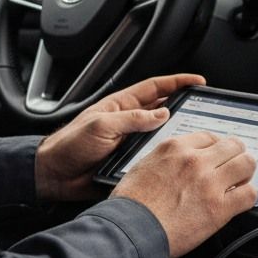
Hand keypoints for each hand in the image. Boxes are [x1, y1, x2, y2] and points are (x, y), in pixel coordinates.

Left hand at [34, 73, 205, 201]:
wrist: (53, 176)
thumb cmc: (69, 146)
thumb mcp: (101, 126)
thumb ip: (132, 118)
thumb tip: (162, 113)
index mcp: (121, 106)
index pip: (155, 88)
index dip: (178, 82)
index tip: (198, 81)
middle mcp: (129, 122)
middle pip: (164, 110)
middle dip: (184, 107)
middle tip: (204, 110)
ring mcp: (131, 142)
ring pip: (162, 135)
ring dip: (177, 136)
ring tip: (196, 137)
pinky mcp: (131, 162)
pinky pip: (154, 157)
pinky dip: (166, 158)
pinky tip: (176, 161)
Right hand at [112, 130, 257, 257]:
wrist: (128, 231)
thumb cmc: (130, 205)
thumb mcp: (143, 166)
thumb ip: (166, 159)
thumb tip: (178, 162)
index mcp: (176, 148)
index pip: (210, 137)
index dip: (217, 148)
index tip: (218, 157)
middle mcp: (195, 160)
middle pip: (233, 146)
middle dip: (235, 156)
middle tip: (233, 168)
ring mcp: (209, 183)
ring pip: (246, 164)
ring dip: (245, 173)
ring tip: (239, 182)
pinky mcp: (219, 208)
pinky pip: (249, 194)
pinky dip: (247, 196)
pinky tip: (238, 201)